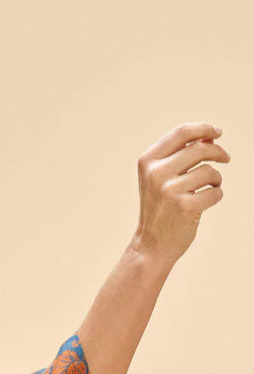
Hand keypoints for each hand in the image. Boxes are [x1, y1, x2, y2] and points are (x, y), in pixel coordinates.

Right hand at [129, 121, 229, 268]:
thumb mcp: (159, 178)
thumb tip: (208, 138)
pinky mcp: (185, 207)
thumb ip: (178, 156)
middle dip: (218, 151)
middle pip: (199, 149)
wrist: (151, 244)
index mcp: (148, 162)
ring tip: (210, 187)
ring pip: (209, 172)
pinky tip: (205, 202)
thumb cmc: (159, 209)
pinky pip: (215, 192)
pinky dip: (216, 195)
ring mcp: (170, 191)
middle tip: (226, 158)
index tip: (217, 132)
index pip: (181, 133)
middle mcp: (156, 174)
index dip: (203, 129)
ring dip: (216, 178)